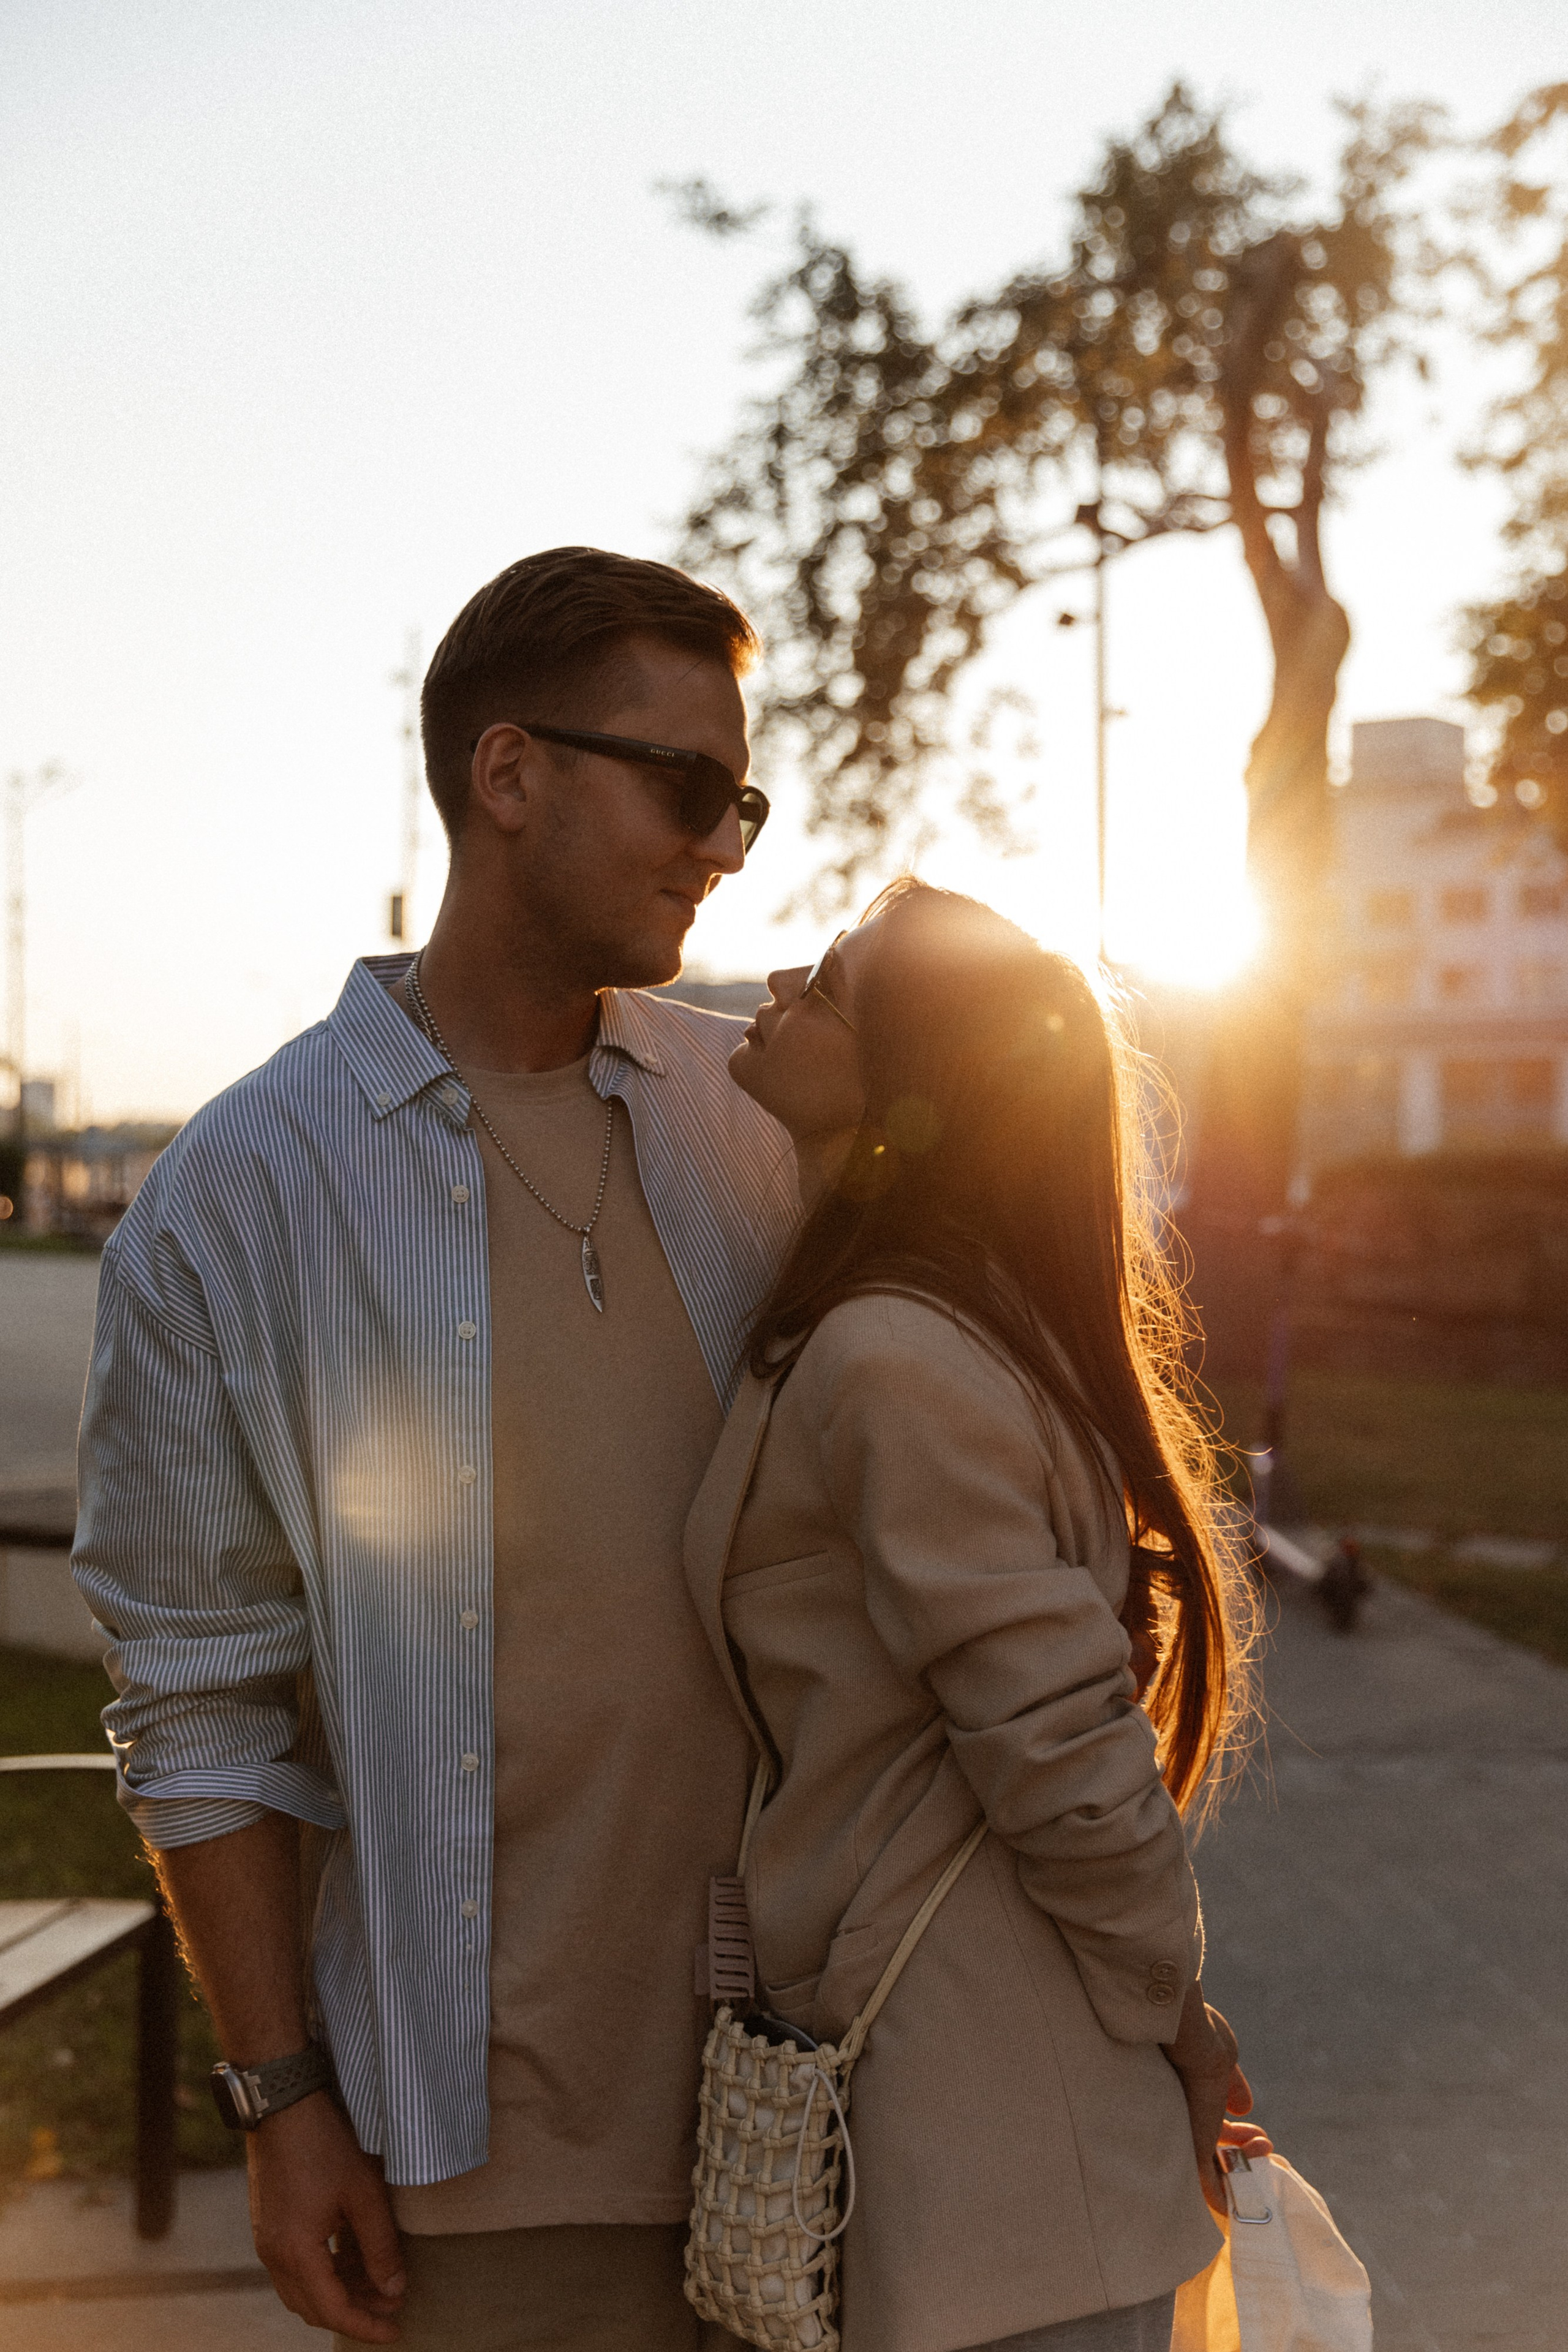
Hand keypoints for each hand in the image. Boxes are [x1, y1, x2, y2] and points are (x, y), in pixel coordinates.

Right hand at [247, 2090, 406, 2341]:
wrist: (282, 2105)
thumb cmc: (324, 2144)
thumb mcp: (362, 2194)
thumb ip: (379, 2246)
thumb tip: (394, 2290)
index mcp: (295, 2254)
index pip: (333, 2311)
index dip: (366, 2326)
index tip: (397, 2332)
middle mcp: (274, 2256)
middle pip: (315, 2307)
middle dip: (356, 2311)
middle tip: (394, 2305)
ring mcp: (268, 2240)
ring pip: (305, 2288)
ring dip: (341, 2291)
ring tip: (381, 2282)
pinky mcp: (271, 2224)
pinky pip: (298, 2265)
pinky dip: (327, 2271)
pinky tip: (355, 2257)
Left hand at [1165, 1986, 1265, 2215]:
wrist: (1192, 2041)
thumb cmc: (1204, 2040)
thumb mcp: (1222, 2063)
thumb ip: (1232, 2087)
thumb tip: (1245, 2109)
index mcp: (1189, 2098)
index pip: (1211, 2127)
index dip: (1236, 2133)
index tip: (1258, 2132)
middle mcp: (1183, 2120)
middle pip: (1211, 2148)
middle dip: (1242, 2148)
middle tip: (1265, 2142)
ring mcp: (1186, 2138)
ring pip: (1211, 2168)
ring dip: (1242, 2168)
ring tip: (1264, 2150)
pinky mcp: (1192, 2154)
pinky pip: (1208, 2189)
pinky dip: (1224, 2200)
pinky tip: (1238, 2209)